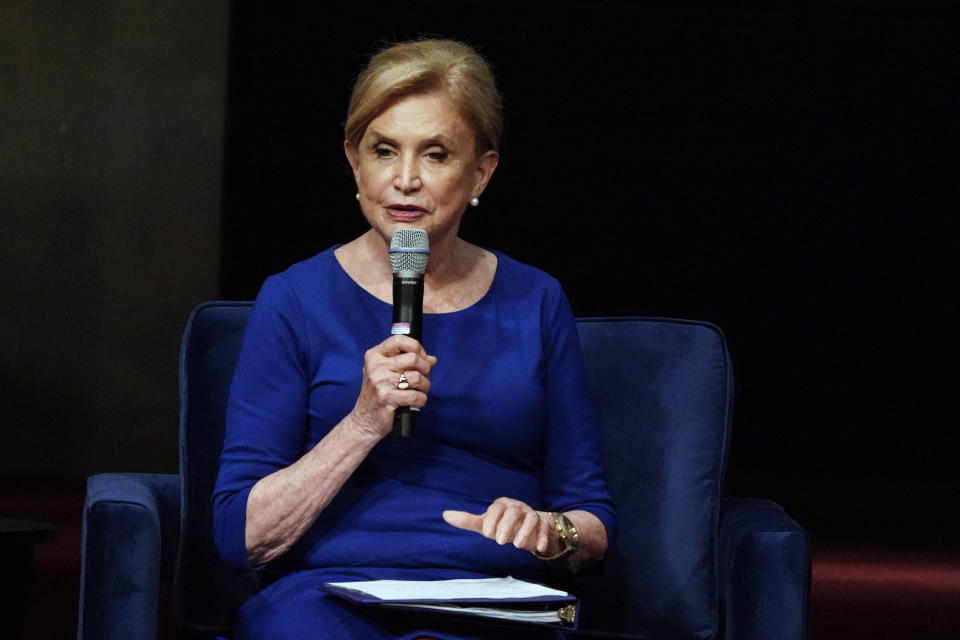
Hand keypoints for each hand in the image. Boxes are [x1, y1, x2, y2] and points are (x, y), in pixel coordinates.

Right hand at [348, 334, 436, 439]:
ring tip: (420, 391)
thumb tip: (432, 359)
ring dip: (425, 386)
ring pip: (417, 378)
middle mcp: (376, 366)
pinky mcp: (387, 398)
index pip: (399, 340)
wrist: (364, 420)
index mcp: (374, 356)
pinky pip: (416, 396)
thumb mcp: (387, 373)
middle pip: (413, 359)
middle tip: (423, 377)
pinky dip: (421, 400)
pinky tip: (416, 402)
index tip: (422, 357)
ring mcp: (380, 382)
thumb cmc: (378, 394)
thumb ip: (407, 363)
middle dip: (425, 369)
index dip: (416, 347)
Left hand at [442, 497, 558, 555]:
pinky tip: (539, 548)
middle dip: (506, 525)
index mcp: (502, 505)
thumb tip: (445, 514)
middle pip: (513, 511)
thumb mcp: (486, 524)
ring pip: (531, 518)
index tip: (487, 534)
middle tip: (500, 541)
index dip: (492, 519)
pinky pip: (544, 529)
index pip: (496, 508)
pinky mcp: (543, 524)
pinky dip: (542, 538)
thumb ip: (468, 520)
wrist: (530, 527)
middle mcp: (517, 507)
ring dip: (525, 531)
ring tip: (517, 545)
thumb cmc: (504, 525)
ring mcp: (532, 515)